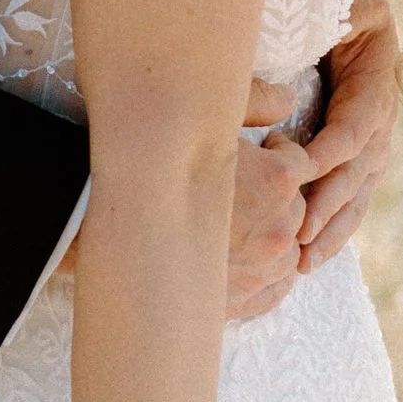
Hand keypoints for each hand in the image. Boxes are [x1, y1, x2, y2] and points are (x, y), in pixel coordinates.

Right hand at [62, 78, 310, 308]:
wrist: (101, 220)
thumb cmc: (151, 160)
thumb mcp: (204, 118)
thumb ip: (257, 101)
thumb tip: (289, 99)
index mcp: (276, 182)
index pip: (301, 164)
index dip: (279, 153)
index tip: (259, 151)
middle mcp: (277, 230)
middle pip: (298, 207)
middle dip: (277, 193)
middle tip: (243, 184)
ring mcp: (260, 271)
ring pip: (290, 250)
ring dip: (273, 232)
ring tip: (240, 220)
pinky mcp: (241, 301)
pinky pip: (276, 290)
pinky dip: (267, 273)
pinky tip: (242, 256)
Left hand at [296, 0, 398, 270]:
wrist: (360, 22)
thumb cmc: (346, 11)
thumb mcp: (351, 5)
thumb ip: (344, 13)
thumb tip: (335, 16)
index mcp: (373, 91)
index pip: (352, 129)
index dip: (330, 152)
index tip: (301, 171)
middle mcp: (378, 127)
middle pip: (354, 174)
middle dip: (327, 206)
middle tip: (298, 235)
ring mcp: (374, 151)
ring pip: (355, 198)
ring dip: (331, 231)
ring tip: (303, 261)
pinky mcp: (362, 165)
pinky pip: (351, 203)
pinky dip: (333, 232)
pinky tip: (310, 258)